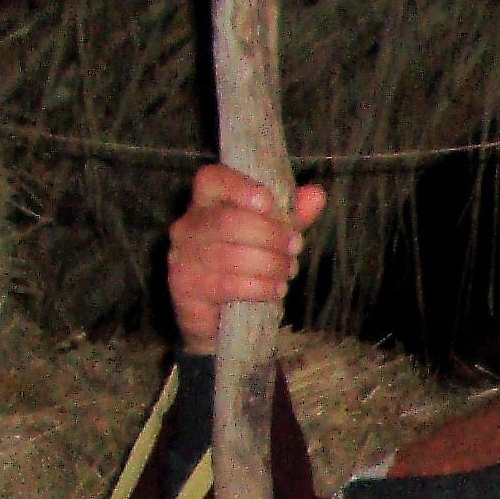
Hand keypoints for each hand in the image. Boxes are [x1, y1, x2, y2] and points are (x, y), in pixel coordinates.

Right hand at [167, 163, 326, 353]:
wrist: (220, 319)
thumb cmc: (246, 267)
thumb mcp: (273, 237)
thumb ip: (292, 216)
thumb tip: (316, 195)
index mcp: (207, 202)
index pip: (211, 179)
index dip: (239, 186)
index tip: (268, 202)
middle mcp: (188, 225)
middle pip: (227, 220)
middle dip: (270, 234)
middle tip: (296, 247)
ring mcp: (183, 256)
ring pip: (230, 255)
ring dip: (269, 264)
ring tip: (288, 272)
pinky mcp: (184, 287)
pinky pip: (227, 285)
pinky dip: (259, 287)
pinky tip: (276, 289)